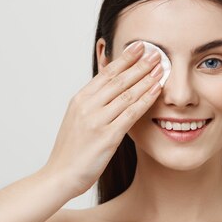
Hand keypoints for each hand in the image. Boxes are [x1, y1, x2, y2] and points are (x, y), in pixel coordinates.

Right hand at [43, 41, 162, 196]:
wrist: (60, 175)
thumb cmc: (71, 150)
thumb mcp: (77, 119)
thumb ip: (92, 102)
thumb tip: (107, 88)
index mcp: (80, 99)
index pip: (106, 73)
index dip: (125, 58)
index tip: (139, 46)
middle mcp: (87, 106)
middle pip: (118, 80)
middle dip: (139, 64)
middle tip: (157, 52)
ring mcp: (96, 121)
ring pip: (126, 94)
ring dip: (146, 79)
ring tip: (161, 68)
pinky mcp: (107, 137)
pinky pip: (130, 114)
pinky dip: (145, 100)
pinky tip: (156, 91)